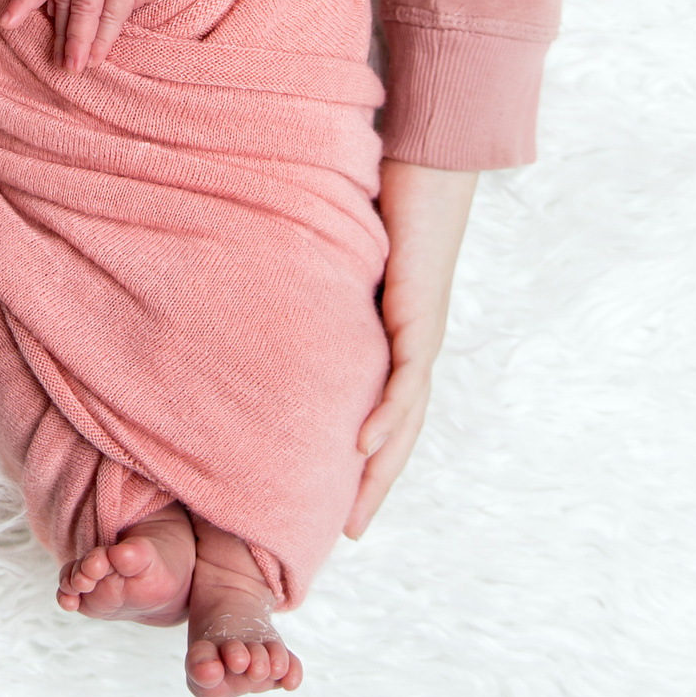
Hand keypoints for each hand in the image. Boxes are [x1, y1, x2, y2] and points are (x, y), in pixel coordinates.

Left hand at [0, 0, 163, 70]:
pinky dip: (103, 38)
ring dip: (78, 40)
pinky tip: (97, 56)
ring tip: (73, 66)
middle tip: (57, 64)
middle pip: (64, 1)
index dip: (22, 0)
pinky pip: (112, 13)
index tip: (6, 23)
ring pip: (85, 8)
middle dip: (59, 36)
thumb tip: (50, 14)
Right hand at [346, 161, 478, 538]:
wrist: (431, 162)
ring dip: (382, 471)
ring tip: (356, 515)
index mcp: (393, 336)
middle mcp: (413, 345)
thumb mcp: (338, 255)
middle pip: (398, 434)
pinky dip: (387, 417)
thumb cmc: (386, 197)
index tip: (332, 496)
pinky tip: (363, 446)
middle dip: (374, 487)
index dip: (361, 458)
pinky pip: (404, 380)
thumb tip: (264, 290)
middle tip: (349, 534)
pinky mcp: (420, 317)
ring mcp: (420, 335)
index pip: (379, 410)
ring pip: (405, 421)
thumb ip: (316, 283)